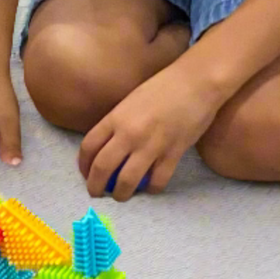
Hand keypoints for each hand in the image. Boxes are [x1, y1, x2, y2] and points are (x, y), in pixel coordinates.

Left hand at [79, 61, 222, 199]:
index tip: (85, 173)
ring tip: (120, 196)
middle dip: (95, 185)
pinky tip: (149, 188)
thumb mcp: (130, 101)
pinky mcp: (173, 154)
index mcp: (115, 117)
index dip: (83, 165)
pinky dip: (152, 189)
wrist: (196, 82)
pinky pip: (158, 181)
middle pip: (102, 167)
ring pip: (127, 180)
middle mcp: (129, 133)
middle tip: (96, 192)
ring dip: (121, 193)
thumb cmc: (163, 87)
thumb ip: (118, 122)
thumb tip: (108, 144)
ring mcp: (151, 145)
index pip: (88, 147)